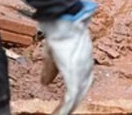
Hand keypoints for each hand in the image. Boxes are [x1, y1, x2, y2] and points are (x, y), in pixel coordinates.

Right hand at [39, 0, 96, 114]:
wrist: (64, 25)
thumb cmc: (60, 35)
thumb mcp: (54, 56)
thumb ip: (51, 70)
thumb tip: (45, 83)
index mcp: (83, 63)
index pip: (83, 83)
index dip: (77, 94)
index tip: (68, 103)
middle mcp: (87, 69)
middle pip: (82, 92)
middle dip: (73, 104)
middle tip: (64, 113)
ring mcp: (82, 73)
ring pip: (77, 97)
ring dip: (68, 108)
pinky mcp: (75, 76)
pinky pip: (72, 97)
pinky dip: (66, 108)